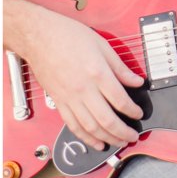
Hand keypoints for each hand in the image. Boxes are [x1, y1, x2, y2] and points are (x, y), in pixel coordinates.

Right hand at [5, 0, 143, 150]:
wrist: (38, 36)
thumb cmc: (67, 35)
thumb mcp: (101, 44)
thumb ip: (119, 66)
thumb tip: (136, 81)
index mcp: (97, 72)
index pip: (121, 100)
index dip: (133, 111)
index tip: (138, 113)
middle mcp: (84, 89)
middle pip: (108, 119)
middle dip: (124, 132)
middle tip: (133, 136)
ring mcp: (69, 97)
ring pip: (91, 127)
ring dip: (108, 139)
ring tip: (119, 142)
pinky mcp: (58, 101)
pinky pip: (73, 125)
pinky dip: (86, 137)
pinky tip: (96, 142)